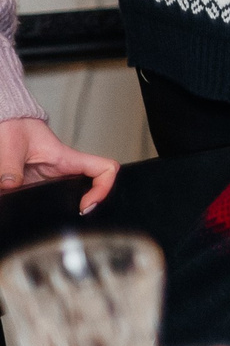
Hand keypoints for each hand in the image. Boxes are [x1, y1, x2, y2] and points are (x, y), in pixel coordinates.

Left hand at [0, 118, 117, 210]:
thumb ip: (10, 167)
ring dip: (66, 209)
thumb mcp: (12, 146)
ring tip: (53, 222)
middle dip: (88, 205)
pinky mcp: (36, 185)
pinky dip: (44, 209)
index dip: (104, 188)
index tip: (87, 204)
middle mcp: (63, 171)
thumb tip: (10, 187)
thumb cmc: (14, 127)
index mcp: (66, 159)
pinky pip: (48, 200)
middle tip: (75, 218)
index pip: (104, 170)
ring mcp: (51, 179)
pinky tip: (31, 215)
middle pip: (92, 188)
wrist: (5, 123)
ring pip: (71, 196)